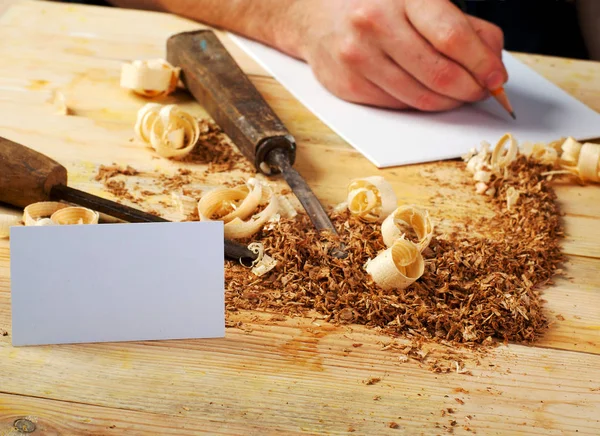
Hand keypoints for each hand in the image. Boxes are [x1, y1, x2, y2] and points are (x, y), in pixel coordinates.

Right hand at [280, 0, 506, 109]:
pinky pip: (398, 105)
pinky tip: (426, 94)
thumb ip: (461, 24)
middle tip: (481, 90)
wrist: (315, 17)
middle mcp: (375, 25)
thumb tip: (491, 59)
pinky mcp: (349, 85)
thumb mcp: (418, 0)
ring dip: (448, 102)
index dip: (482, 63)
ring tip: (457, 94)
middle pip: (439, 73)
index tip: (496, 77)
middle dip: (469, 89)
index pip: (452, 37)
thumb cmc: (374, 5)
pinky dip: (420, 104)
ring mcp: (359, 58)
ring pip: (420, 97)